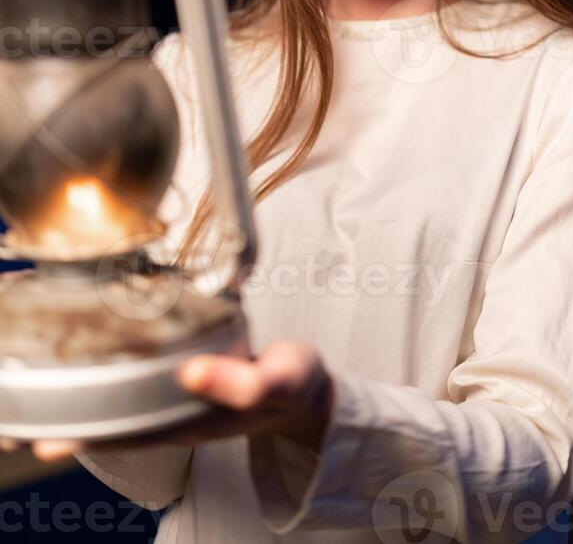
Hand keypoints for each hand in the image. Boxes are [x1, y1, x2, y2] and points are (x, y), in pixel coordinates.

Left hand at [17, 340, 333, 463]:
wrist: (311, 386)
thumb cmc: (296, 384)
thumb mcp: (282, 379)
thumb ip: (243, 380)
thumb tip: (192, 373)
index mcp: (194, 418)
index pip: (126, 432)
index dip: (81, 435)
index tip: (40, 438)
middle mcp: (178, 413)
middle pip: (110, 425)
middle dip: (64, 426)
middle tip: (16, 421)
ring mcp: (179, 398)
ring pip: (119, 407)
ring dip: (78, 405)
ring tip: (34, 397)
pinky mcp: (185, 376)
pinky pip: (136, 383)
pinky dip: (107, 379)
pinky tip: (91, 367)